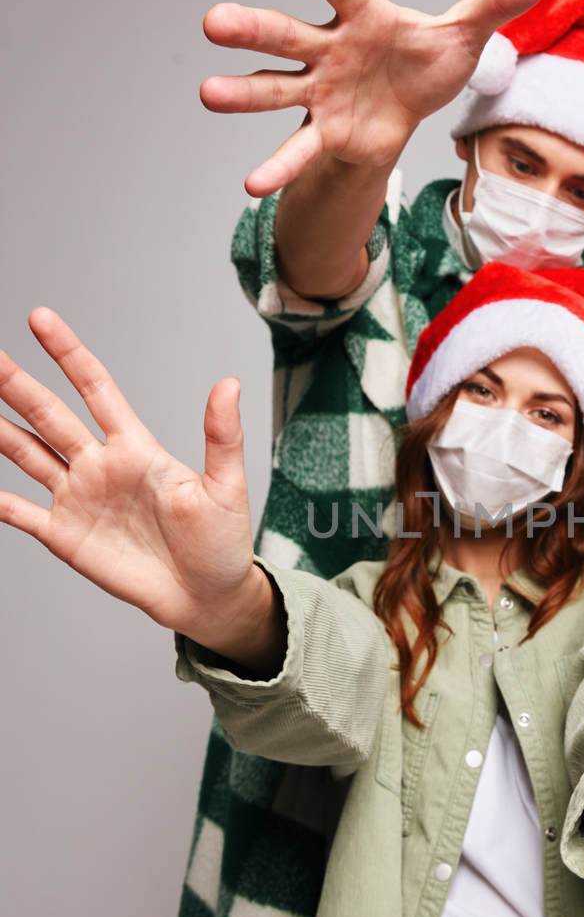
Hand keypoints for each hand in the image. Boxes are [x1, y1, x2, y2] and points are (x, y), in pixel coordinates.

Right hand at [0, 308, 265, 647]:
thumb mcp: (227, 488)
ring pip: (27, 453)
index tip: (41, 319)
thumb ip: (222, 437)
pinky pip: (20, 512)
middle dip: (16, 384)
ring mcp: (79, 499)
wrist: (208, 597)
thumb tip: (229, 384)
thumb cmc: (222, 543)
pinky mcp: (66, 536)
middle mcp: (100, 466)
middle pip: (49, 415)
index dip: (68, 353)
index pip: (95, 388)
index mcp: (136, 448)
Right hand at [200, 0, 554, 195]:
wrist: (410, 111)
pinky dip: (278, 168)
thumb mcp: (466, 33)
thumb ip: (497, 1)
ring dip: (243, 93)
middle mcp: (328, 49)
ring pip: (275, 90)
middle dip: (251, 30)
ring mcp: (319, 92)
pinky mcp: (323, 133)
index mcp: (361, 14)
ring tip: (207, 93)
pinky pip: (297, 150)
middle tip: (212, 22)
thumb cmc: (426, 61)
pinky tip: (251, 186)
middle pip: (286, 34)